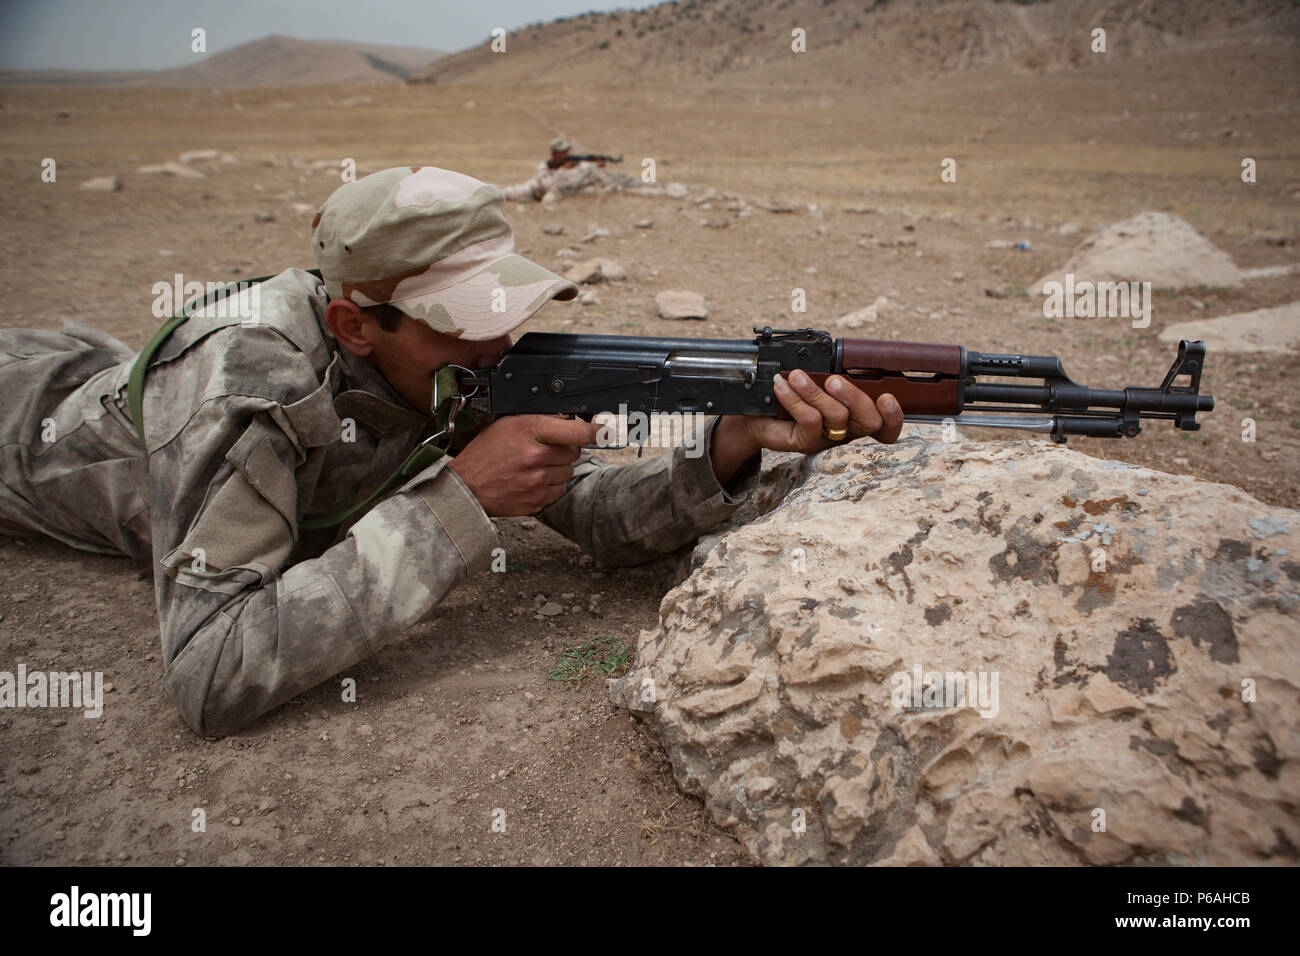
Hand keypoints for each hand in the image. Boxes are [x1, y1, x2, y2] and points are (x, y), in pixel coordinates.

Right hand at [448, 415, 596, 515]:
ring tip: (534, 465)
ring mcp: (538, 482)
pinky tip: (532, 480)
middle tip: (544, 448)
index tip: (605, 431)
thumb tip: (569, 420)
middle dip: (564, 449)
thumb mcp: (507, 424)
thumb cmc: (484, 453)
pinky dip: (550, 485)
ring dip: (557, 468)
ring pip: (568, 472)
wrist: (466, 487)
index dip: (595, 431)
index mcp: (530, 431)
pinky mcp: (538, 501)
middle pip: (574, 452)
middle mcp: (536, 457)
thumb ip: (539, 421)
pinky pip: (558, 491)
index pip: (577, 432)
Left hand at [710, 372, 903, 482]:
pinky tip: (782, 386)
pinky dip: (796, 399)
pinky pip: (810, 421)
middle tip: (834, 380)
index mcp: (856, 415)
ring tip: (797, 376)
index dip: (894, 417)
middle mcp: (847, 431)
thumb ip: (835, 374)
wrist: (758, 416)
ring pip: (837, 418)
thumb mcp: (816, 381)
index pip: (887, 427)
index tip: (886, 397)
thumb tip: (844, 358)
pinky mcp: (806, 443)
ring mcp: (827, 440)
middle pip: (869, 422)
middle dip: (855, 397)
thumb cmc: (791, 396)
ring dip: (816, 392)